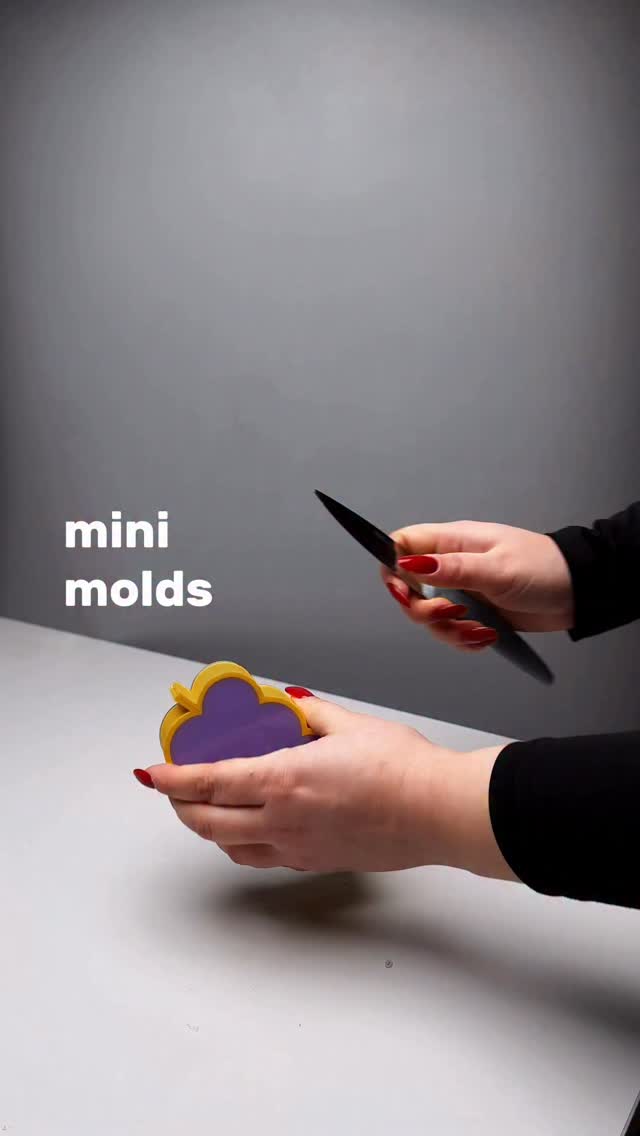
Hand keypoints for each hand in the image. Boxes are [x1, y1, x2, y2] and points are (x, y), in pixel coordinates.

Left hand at [138, 694, 513, 879]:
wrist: (439, 812)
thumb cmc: (403, 771)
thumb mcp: (350, 724)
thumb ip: (310, 712)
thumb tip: (288, 702)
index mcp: (284, 781)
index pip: (208, 783)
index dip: (173, 779)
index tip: (154, 772)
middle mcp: (283, 821)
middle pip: (207, 823)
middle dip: (180, 807)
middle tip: (174, 789)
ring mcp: (298, 848)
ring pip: (231, 847)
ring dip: (209, 828)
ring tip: (208, 807)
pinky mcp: (316, 863)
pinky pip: (262, 857)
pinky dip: (242, 842)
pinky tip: (252, 825)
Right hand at [381, 520, 572, 651]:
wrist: (577, 592)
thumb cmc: (543, 569)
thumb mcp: (496, 569)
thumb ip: (451, 569)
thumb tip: (408, 562)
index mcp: (452, 542)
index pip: (402, 545)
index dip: (393, 568)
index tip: (405, 593)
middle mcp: (451, 564)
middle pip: (409, 588)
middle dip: (422, 611)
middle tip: (449, 615)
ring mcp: (462, 589)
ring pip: (429, 615)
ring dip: (447, 631)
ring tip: (477, 630)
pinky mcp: (474, 612)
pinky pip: (451, 630)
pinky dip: (463, 639)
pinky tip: (485, 636)